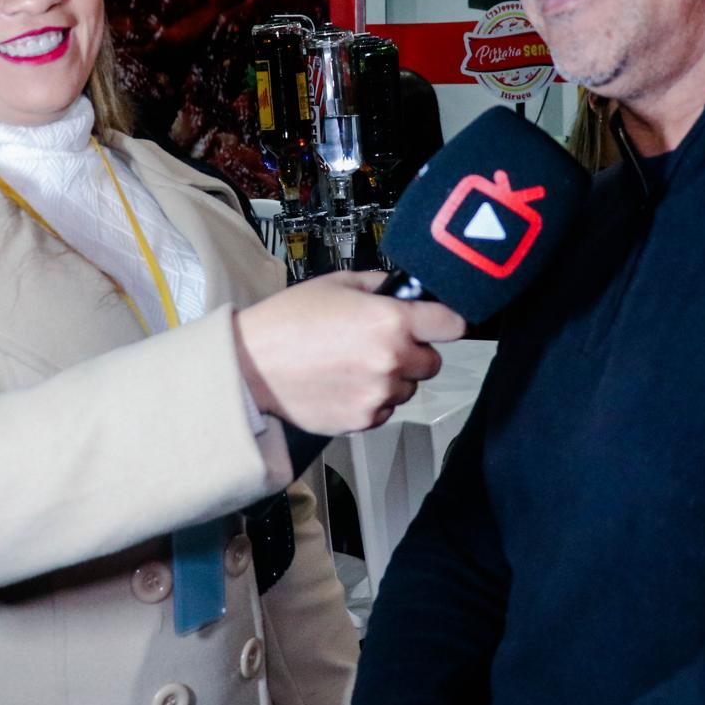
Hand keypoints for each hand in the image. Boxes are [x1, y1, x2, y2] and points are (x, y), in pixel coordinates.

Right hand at [233, 273, 466, 435]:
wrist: (251, 367)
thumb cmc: (287, 321)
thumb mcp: (336, 284)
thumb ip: (378, 285)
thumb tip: (403, 290)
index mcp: (391, 321)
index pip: (453, 325)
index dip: (446, 321)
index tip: (438, 322)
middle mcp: (392, 361)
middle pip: (432, 362)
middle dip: (413, 352)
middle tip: (380, 344)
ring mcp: (379, 395)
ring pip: (408, 389)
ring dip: (392, 379)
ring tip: (353, 365)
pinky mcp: (364, 421)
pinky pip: (384, 410)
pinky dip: (371, 400)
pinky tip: (343, 384)